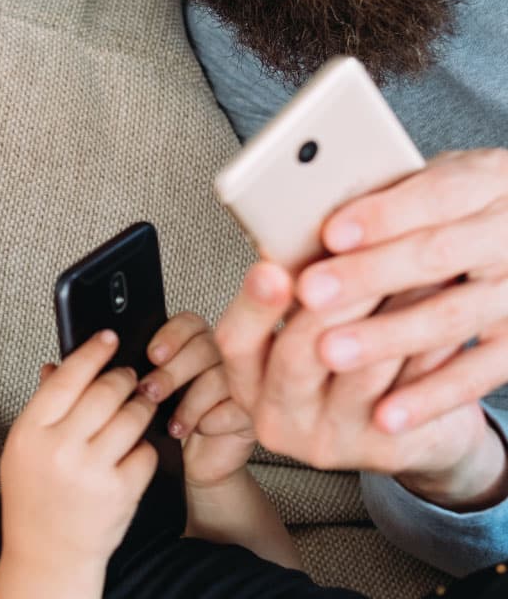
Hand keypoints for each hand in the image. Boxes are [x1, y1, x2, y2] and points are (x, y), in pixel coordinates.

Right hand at [0, 330, 157, 578]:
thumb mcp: (25, 449)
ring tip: (139, 404)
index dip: (93, 350)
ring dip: (141, 405)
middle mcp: (60, 449)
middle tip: (128, 376)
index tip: (109, 336)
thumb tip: (57, 365)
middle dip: (124, 377)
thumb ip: (43, 406)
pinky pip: (145, 450)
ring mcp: (92, 472)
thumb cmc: (34, 499)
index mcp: (30, 432)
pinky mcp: (121, 492)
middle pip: (106, 391)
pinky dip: (145, 444)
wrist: (48, 555)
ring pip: (132, 416)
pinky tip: (135, 446)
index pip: (67, 376)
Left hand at [137, 312, 255, 487]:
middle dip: (171, 373)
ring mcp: (242, 383)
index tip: (152, 355)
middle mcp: (222, 357)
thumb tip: (127, 362)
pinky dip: (211, 421)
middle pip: (203, 347)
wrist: (192, 462)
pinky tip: (199, 430)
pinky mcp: (252, 412)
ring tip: (173, 424)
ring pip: (218, 378)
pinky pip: (235, 408)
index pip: (189, 323)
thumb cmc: (169, 424)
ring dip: (189, 404)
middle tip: (151, 393)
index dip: (171, 335)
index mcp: (196, 342)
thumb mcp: (152, 392)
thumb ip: (147, 370)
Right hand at [214, 263, 496, 499]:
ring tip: (415, 264)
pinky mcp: (384, 450)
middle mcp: (279, 419)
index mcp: (247, 385)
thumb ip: (293, 297)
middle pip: (299, 354)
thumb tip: (295, 228)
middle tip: (365, 250)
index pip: (236, 342)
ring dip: (391, 308)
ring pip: (363, 368)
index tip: (271, 268)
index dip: (253, 304)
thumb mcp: (300, 336)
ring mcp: (331, 441)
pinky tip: (441, 306)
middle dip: (335, 296)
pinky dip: (429, 341)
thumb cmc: (345, 366)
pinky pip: (409, 387)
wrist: (400, 431)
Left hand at [296, 150, 507, 432]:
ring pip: (452, 317)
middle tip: (310, 291)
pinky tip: (386, 415)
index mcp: (487, 182)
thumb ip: (383, 197)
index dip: (382, 215)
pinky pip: (481, 374)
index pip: (435, 194)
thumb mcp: (429, 186)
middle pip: (436, 254)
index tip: (329, 233)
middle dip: (368, 275)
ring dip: (386, 337)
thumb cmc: (450, 212)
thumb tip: (305, 221)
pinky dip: (432, 396)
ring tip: (329, 351)